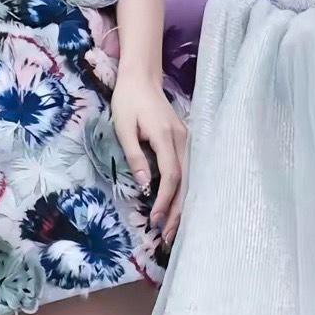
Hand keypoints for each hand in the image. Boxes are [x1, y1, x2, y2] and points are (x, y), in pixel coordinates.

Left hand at [111, 75, 187, 244]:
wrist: (141, 77)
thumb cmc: (128, 101)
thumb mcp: (123, 127)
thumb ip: (134, 156)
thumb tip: (145, 186)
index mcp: (166, 136)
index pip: (171, 175)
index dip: (165, 200)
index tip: (155, 221)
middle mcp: (182, 138)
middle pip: (186, 180)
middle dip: (178, 210)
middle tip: (167, 237)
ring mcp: (185, 138)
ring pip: (190, 176)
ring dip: (183, 203)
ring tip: (173, 229)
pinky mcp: (183, 139)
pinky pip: (188, 168)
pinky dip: (184, 190)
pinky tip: (178, 205)